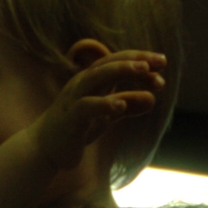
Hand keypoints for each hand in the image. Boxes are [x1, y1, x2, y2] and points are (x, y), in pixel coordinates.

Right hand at [31, 40, 166, 172]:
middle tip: (160, 62)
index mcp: (92, 79)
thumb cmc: (76, 127)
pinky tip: (121, 106)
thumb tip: (153, 99)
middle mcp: (82, 83)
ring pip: (97, 76)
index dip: (139, 58)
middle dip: (135, 60)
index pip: (117, 60)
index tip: (162, 62)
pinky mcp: (70, 118)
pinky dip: (104, 103)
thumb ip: (127, 104)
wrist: (45, 149)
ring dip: (121, 70)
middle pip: (109, 62)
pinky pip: (86, 106)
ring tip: (144, 71)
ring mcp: (74, 98)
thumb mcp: (107, 115)